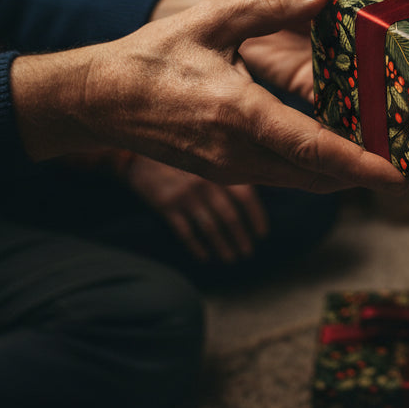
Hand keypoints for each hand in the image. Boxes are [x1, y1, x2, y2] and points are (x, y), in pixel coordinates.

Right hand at [11, 0, 405, 193]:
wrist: (99, 100)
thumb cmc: (153, 57)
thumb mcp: (211, 20)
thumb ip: (270, 4)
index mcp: (239, 115)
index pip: (314, 149)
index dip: (361, 164)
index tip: (400, 172)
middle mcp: (239, 152)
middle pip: (318, 176)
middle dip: (367, 175)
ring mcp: (231, 168)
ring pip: (303, 181)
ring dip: (344, 175)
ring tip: (387, 159)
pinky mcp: (225, 171)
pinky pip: (284, 177)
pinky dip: (317, 169)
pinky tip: (339, 152)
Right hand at [125, 155, 268, 262]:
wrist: (145, 149)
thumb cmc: (186, 155)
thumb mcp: (210, 156)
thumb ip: (231, 171)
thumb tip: (263, 186)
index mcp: (221, 170)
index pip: (246, 197)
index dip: (256, 217)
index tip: (262, 234)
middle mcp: (206, 182)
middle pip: (230, 216)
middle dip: (241, 238)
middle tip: (248, 253)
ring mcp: (185, 195)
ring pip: (210, 227)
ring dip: (223, 246)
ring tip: (231, 258)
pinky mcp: (166, 205)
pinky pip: (186, 232)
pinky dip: (197, 247)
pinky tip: (205, 257)